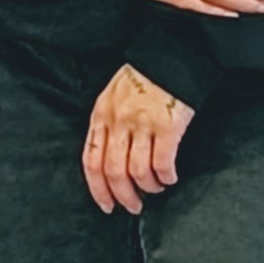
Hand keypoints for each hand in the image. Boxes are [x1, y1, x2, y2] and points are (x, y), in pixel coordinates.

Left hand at [83, 63, 195, 214]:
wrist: (171, 56)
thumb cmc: (143, 79)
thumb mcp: (113, 97)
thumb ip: (108, 124)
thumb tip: (108, 160)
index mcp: (101, 115)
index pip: (91, 160)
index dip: (97, 188)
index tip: (106, 205)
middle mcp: (118, 121)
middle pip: (112, 171)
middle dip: (122, 195)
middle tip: (133, 206)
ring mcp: (142, 124)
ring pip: (137, 172)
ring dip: (147, 188)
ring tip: (156, 189)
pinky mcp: (168, 127)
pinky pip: (162, 163)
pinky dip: (166, 177)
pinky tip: (170, 178)